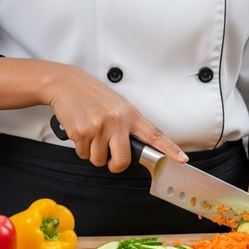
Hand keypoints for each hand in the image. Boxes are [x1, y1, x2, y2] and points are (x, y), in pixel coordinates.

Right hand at [48, 67, 187, 171]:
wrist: (67, 84)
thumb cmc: (92, 95)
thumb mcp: (117, 105)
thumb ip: (128, 124)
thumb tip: (136, 146)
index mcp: (130, 114)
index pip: (154, 134)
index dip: (169, 149)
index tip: (181, 159)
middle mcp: (117, 120)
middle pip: (123, 161)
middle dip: (115, 164)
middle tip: (109, 155)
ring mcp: (100, 127)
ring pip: (99, 160)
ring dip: (94, 153)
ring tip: (91, 133)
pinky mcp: (82, 132)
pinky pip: (84, 154)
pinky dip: (81, 148)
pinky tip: (81, 131)